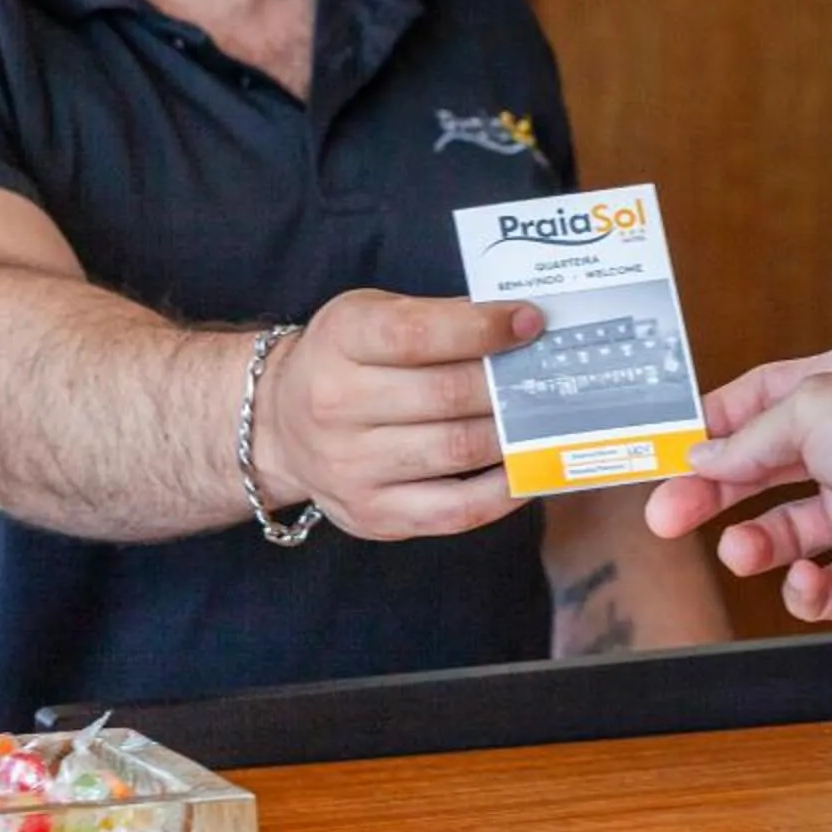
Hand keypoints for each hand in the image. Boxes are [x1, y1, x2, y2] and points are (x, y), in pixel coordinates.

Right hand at [252, 290, 542, 538]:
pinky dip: (502, 492)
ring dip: (514, 434)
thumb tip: (523, 325)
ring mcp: (350, 467)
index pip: (419, 335)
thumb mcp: (373, 316)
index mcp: (341, 340)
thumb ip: (439, 318)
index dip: (483, 329)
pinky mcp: (372, 515)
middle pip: (447, 395)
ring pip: (457, 451)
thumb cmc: (347, 360)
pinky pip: (454, 510)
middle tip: (552, 374)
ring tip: (548, 417)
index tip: (531, 323)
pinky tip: (527, 471)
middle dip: (510, 384)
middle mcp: (336, 404)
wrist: (279, 425)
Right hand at [644, 343, 831, 620]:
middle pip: (760, 471)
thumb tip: (703, 459)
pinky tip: (806, 580)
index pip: (761, 399)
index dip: (713, 424)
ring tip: (740, 551)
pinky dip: (804, 591)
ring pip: (784, 532)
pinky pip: (824, 588)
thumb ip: (749, 438)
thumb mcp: (809, 408)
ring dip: (752, 544)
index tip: (667, 449)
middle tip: (663, 517)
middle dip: (708, 494)